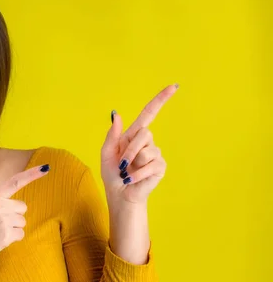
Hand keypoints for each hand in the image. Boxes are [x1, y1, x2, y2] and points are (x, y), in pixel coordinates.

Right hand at [0, 157, 49, 267]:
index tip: (46, 167)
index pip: (15, 181)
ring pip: (22, 221)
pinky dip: (12, 238)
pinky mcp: (6, 235)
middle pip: (22, 206)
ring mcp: (3, 221)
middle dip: (13, 214)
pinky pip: (21, 234)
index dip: (32, 174)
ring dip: (13, 227)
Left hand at [101, 84, 178, 206]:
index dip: (161, 100)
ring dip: (133, 162)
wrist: (119, 194)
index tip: (174, 87)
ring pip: (147, 150)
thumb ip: (112, 134)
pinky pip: (151, 164)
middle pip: (145, 133)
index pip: (149, 113)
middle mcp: (147, 142)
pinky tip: (133, 179)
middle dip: (130, 149)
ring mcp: (155, 154)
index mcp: (133, 135)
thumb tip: (117, 114)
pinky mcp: (160, 166)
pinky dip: (138, 173)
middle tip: (122, 163)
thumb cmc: (112, 174)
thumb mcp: (106, 152)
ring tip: (128, 172)